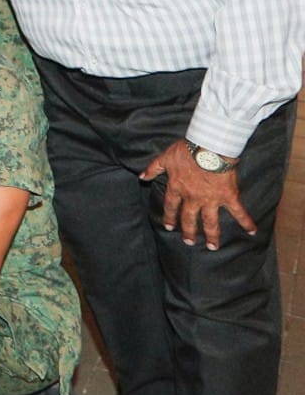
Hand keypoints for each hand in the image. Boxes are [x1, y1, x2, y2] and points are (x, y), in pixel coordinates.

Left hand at [140, 142, 256, 248]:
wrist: (208, 147)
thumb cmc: (187, 150)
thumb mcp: (165, 158)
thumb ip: (153, 168)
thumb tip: (141, 177)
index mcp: (177, 188)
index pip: (171, 206)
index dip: (170, 217)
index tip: (169, 227)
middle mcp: (193, 198)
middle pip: (189, 218)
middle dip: (189, 231)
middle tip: (189, 242)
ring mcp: (211, 199)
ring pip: (210, 222)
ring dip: (212, 235)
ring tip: (213, 247)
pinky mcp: (228, 197)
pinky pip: (238, 212)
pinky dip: (246, 221)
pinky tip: (251, 231)